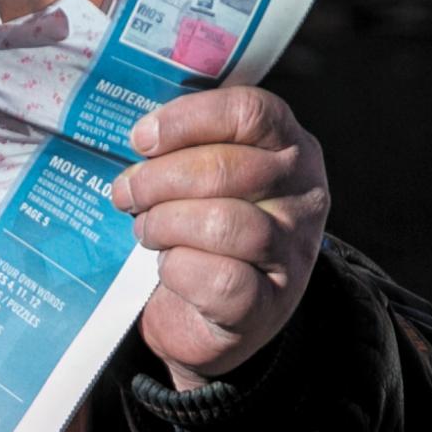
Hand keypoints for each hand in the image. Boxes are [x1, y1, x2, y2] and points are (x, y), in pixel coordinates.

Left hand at [108, 86, 329, 387]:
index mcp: (292, 149)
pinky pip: (219, 278)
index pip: (250, 113)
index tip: (142, 138)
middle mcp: (304, 196)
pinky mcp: (270, 303)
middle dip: (160, 178)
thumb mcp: (207, 179)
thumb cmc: (206, 233)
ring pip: (223, 222)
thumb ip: (187, 149)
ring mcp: (292, 253)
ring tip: (145, 229)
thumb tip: (140, 137)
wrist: (213, 318)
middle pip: (227, 167)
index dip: (188, 120)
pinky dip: (179, 269)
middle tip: (126, 192)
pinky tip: (168, 266)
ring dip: (166, 223)